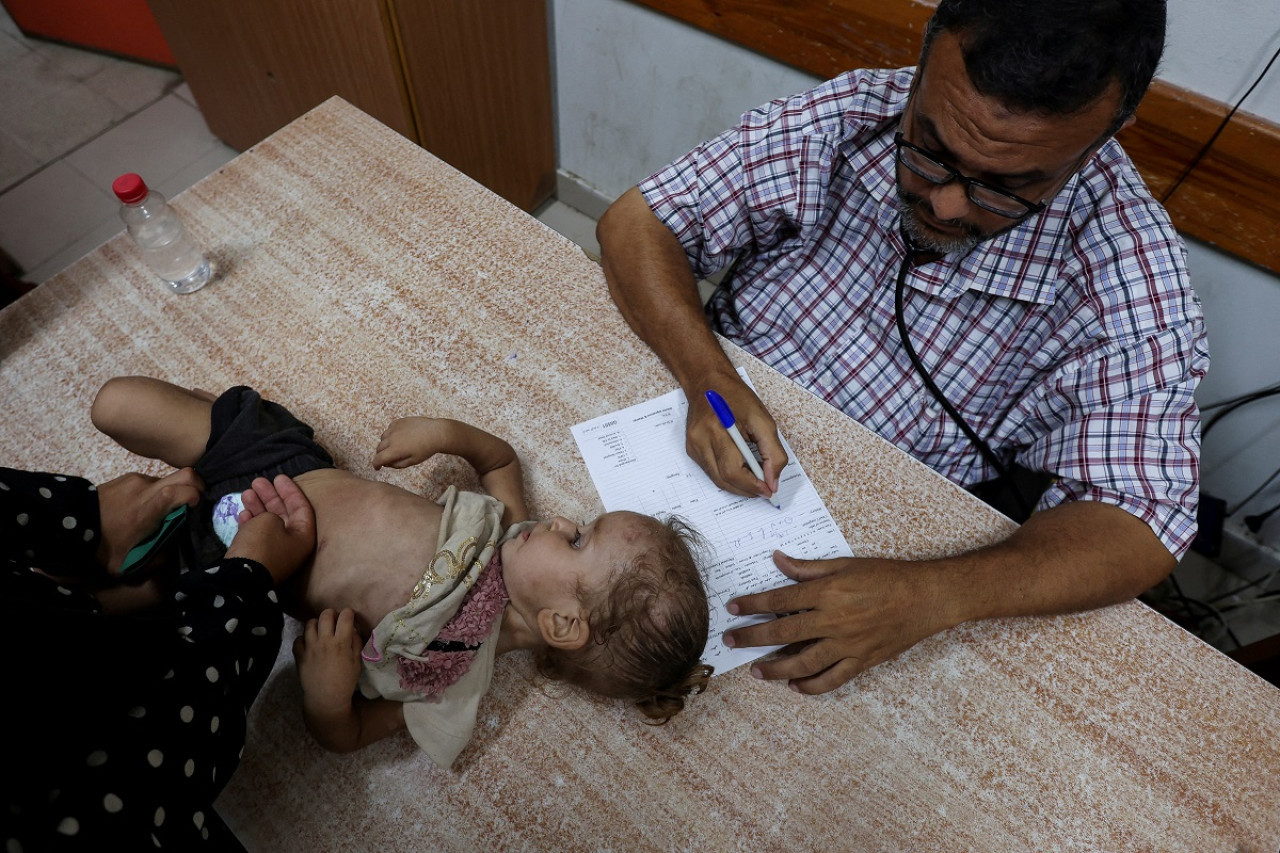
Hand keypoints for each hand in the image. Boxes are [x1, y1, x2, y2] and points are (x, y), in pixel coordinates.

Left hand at [96, 468, 202, 574]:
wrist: (67, 525)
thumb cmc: (99, 546)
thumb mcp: (126, 565)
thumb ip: (155, 562)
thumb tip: (171, 554)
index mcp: (149, 509)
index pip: (184, 490)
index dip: (197, 497)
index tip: (196, 509)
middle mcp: (146, 488)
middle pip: (186, 474)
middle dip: (197, 487)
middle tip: (194, 503)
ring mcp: (136, 479)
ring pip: (169, 478)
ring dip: (174, 492)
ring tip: (162, 512)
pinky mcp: (127, 477)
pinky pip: (152, 481)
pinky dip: (156, 492)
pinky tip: (143, 508)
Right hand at [226, 475, 315, 583]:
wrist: (239, 578)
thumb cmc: (261, 544)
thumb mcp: (270, 521)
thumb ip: (273, 514)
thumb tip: (269, 520)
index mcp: (304, 536)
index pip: (301, 507)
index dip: (290, 490)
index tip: (278, 477)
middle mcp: (292, 545)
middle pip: (284, 514)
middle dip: (270, 497)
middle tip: (257, 482)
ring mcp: (274, 553)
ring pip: (268, 524)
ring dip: (258, 507)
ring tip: (246, 492)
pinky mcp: (258, 559)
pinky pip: (256, 536)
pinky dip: (250, 523)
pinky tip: (243, 513)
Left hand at [293, 608, 363, 723]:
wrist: (326, 698)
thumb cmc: (345, 682)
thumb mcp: (357, 662)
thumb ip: (356, 643)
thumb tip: (352, 629)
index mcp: (340, 643)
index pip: (345, 617)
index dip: (349, 613)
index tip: (350, 616)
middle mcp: (324, 641)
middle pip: (325, 615)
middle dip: (331, 613)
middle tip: (334, 620)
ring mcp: (309, 648)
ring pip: (309, 624)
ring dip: (317, 624)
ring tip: (321, 630)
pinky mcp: (299, 655)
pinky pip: (298, 639)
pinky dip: (303, 638)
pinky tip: (309, 643)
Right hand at [371, 417, 451, 469]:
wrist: (437, 433)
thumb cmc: (426, 450)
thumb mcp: (413, 461)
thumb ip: (397, 464)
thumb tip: (387, 464)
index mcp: (395, 450)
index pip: (378, 459)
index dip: (375, 464)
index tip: (377, 467)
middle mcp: (391, 438)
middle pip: (379, 448)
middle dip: (381, 454)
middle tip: (387, 458)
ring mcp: (395, 428)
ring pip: (383, 437)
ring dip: (385, 443)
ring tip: (394, 446)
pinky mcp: (399, 421)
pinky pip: (389, 428)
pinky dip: (391, 433)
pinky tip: (398, 436)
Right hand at [686, 380, 786, 498]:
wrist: (708, 382)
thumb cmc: (737, 397)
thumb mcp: (763, 420)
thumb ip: (773, 453)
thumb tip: (772, 481)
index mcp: (718, 428)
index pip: (733, 470)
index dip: (752, 485)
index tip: (769, 490)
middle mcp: (701, 440)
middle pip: (724, 479)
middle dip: (747, 489)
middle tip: (765, 489)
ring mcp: (694, 446)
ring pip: (717, 480)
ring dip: (738, 486)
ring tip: (755, 482)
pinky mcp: (692, 449)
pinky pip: (711, 472)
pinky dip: (728, 477)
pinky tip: (741, 471)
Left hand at [723, 551, 955, 693]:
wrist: (926, 598)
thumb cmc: (887, 576)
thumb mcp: (845, 564)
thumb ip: (808, 568)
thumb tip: (778, 560)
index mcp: (828, 593)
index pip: (779, 601)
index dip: (753, 605)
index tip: (733, 609)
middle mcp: (834, 621)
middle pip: (783, 634)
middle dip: (752, 639)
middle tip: (731, 642)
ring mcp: (848, 645)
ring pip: (803, 664)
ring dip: (775, 670)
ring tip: (757, 672)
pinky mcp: (862, 662)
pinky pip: (832, 680)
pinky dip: (811, 686)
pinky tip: (795, 686)